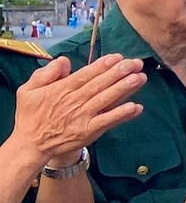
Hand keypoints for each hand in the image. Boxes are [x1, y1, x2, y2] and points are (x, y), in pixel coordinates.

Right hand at [8, 54, 145, 165]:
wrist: (30, 145)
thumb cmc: (31, 116)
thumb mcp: (28, 90)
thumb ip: (45, 74)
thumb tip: (63, 61)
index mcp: (61, 89)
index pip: (86, 74)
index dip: (103, 65)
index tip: (118, 57)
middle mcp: (74, 101)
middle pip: (100, 84)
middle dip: (120, 72)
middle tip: (136, 63)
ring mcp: (83, 117)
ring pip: (107, 99)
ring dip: (125, 88)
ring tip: (140, 78)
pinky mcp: (88, 131)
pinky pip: (108, 121)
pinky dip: (122, 114)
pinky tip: (136, 107)